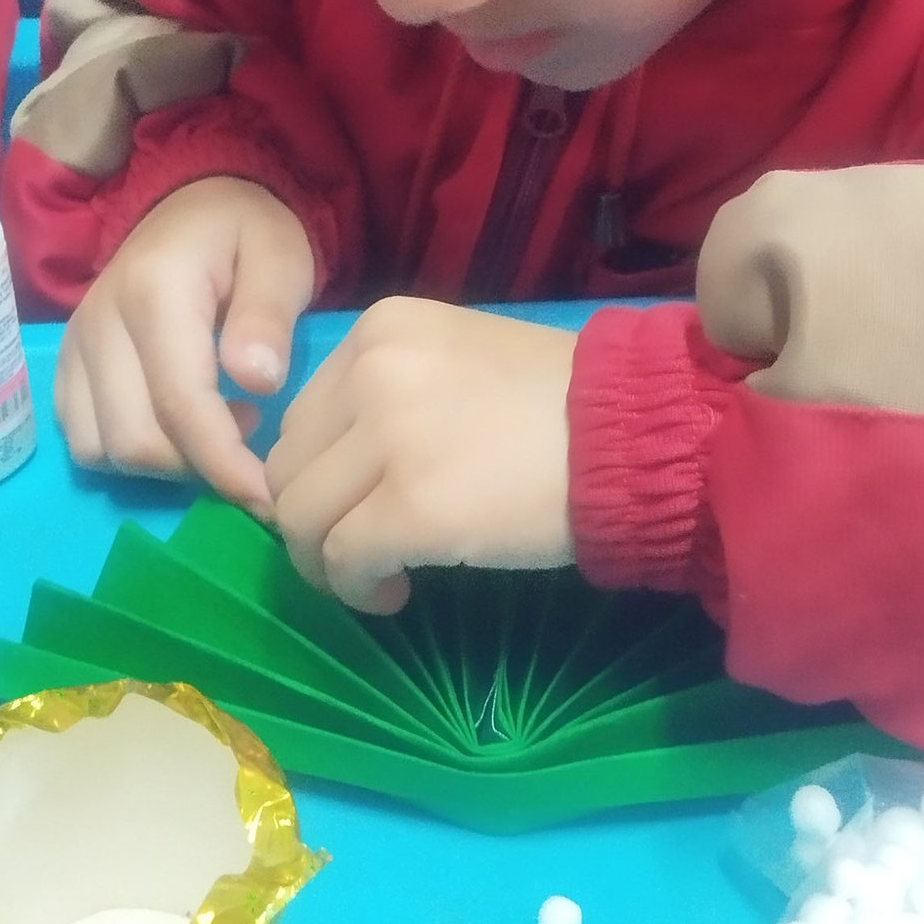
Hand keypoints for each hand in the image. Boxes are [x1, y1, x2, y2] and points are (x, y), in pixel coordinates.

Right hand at [55, 176, 315, 510]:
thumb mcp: (279, 257)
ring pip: (101, 450)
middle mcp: (98, 323)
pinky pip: (82, 438)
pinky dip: (129, 452)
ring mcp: (74, 346)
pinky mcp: (67, 365)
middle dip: (198, 468)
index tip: (268, 499)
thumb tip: (257, 384)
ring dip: (163, 465)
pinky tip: (177, 425)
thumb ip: (266, 317)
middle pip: (133, 440)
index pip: (180, 404)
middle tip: (253, 440)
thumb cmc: (247, 232)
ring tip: (219, 425)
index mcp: (152, 292)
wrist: (195, 202)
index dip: (224, 464)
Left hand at [265, 298, 576, 613]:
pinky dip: (356, 589)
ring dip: (328, 561)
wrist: (635, 435)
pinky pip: (342, 560)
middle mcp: (371, 371)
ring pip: (301, 517)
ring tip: (379, 575)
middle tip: (361, 550)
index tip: (358, 503)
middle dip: (314, 518)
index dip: (321, 471)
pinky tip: (394, 594)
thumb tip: (334, 465)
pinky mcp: (411, 508)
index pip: (302, 414)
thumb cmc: (561, 403)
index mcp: (381, 329)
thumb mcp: (459, 361)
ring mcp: (388, 439)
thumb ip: (389, 392)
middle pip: (288, 466)